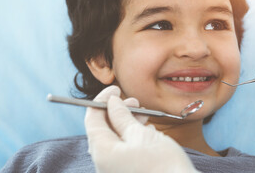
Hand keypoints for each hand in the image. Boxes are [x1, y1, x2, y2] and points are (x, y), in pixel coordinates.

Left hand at [84, 85, 198, 172]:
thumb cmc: (162, 164)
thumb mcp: (141, 133)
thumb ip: (122, 116)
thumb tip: (112, 103)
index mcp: (102, 152)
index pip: (92, 119)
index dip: (102, 100)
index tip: (115, 89)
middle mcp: (104, 164)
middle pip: (102, 130)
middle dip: (116, 112)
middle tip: (133, 100)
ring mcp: (115, 171)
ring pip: (114, 140)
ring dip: (126, 123)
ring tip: (143, 114)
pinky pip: (123, 151)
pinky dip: (132, 137)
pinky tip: (147, 131)